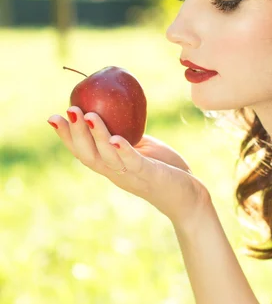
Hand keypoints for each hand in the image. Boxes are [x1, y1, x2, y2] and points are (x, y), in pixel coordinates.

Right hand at [47, 107, 210, 228]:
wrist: (188, 196)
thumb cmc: (164, 169)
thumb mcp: (141, 148)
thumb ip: (126, 135)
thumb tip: (114, 107)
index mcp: (110, 165)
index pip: (82, 151)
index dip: (66, 136)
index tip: (52, 117)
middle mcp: (115, 172)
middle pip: (88, 155)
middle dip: (75, 133)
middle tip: (67, 110)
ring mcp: (131, 175)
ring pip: (107, 157)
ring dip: (96, 136)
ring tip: (88, 115)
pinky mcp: (149, 175)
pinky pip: (134, 163)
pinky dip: (123, 151)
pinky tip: (116, 138)